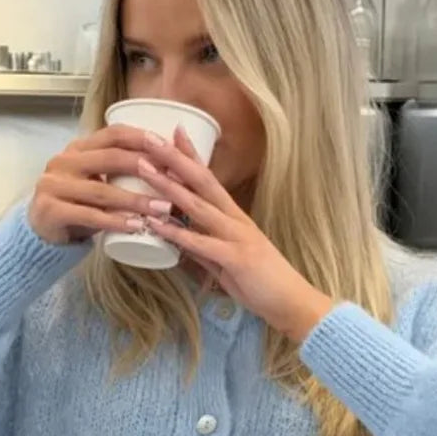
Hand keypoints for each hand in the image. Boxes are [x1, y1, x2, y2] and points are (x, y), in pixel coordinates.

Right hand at [29, 125, 174, 245]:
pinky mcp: (51, 210)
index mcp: (78, 148)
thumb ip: (118, 170)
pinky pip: (89, 215)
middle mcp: (64, 161)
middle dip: (145, 167)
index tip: (168, 146)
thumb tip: (169, 166)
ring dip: (136, 200)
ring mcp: (54, 185)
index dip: (141, 138)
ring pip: (102, 191)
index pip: (113, 134)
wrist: (40, 233)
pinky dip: (115, 221)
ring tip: (163, 209)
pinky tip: (135, 226)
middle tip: (173, 179)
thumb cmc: (78, 206)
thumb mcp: (96, 182)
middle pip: (110, 158)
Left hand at [137, 127, 333, 342]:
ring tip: (144, 169)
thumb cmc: (262, 282)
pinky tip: (156, 223)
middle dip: (174, 158)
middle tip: (148, 138)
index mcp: (234, 217)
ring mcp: (236, 236)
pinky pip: (200, 243)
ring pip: (197, 205)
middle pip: (201, 181)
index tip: (172, 132)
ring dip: (169, 186)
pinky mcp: (235, 258)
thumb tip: (178, 240)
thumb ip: (203, 249)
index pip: (209, 179)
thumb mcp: (226, 262)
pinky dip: (177, 232)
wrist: (292, 303)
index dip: (191, 155)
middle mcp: (235, 219)